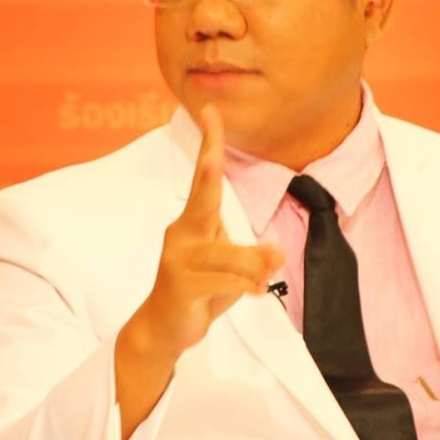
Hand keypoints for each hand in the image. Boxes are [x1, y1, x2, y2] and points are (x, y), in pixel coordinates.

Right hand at [142, 104, 282, 358]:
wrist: (163, 329)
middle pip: (202, 200)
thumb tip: (276, 254)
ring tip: (265, 276)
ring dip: (254, 266)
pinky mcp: (180, 286)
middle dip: (207, 173)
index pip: (204, 178)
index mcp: (194, 222)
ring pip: (228, 254)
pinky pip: (226, 281)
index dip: (210, 143)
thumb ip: (252, 257)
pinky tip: (254, 291)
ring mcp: (178, 260)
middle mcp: (182, 234)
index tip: (211, 110)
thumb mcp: (230, 268)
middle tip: (211, 153)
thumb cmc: (200, 288)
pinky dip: (247, 286)